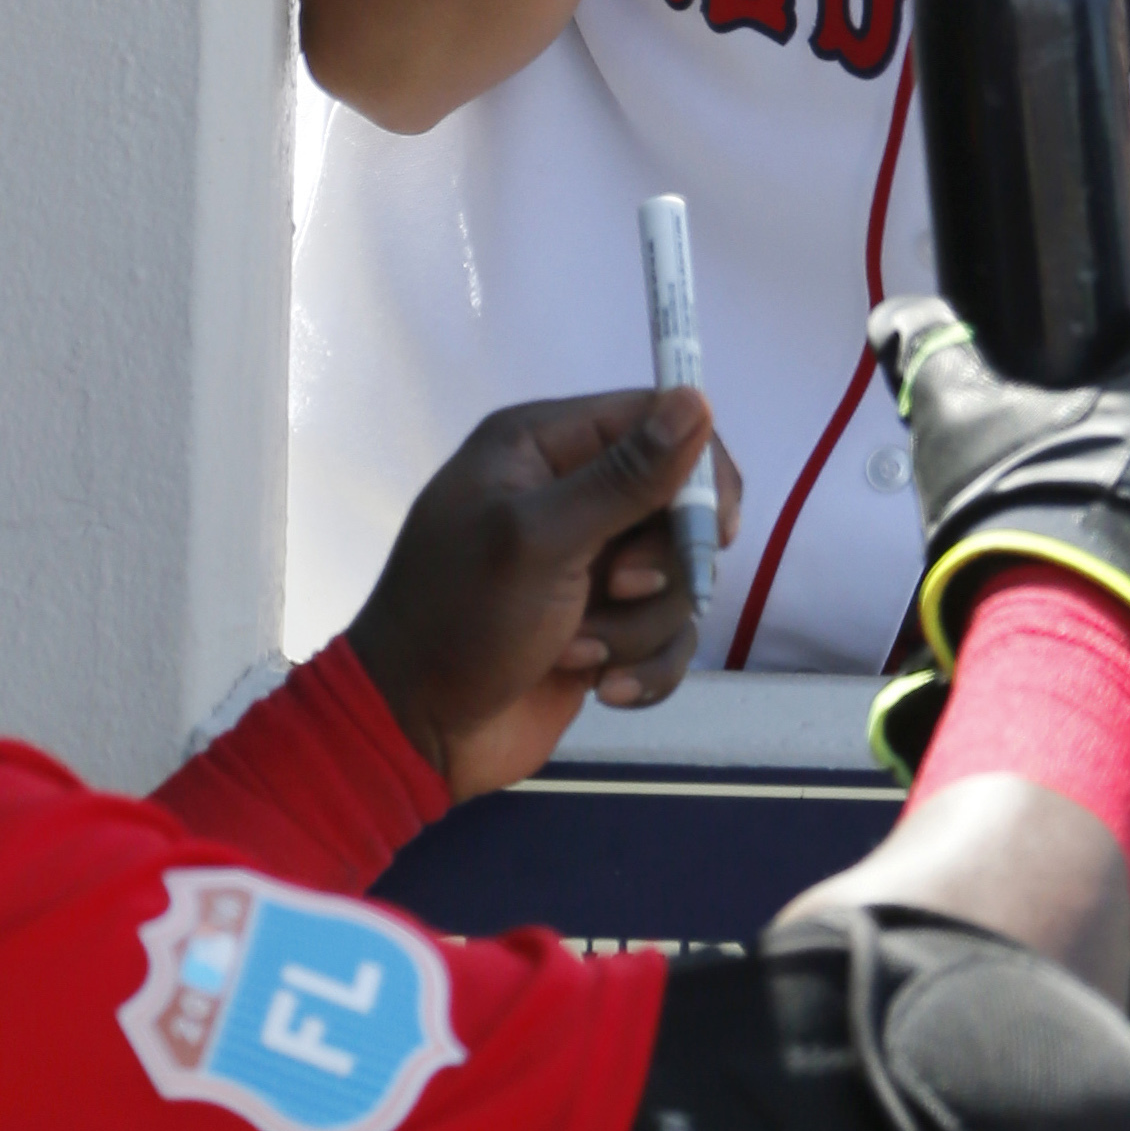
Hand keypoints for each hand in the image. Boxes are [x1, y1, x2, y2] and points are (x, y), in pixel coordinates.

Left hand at [347, 389, 741, 802]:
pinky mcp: (603, 626)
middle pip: (678, 505)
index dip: (697, 471)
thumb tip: (697, 399)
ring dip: (638, 627)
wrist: (416, 731)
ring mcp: (588, 566)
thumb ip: (624, 477)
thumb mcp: (540, 540)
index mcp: (540, 447)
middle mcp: (568, 495)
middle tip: (617, 589)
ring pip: (677, 581)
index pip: (654, 419)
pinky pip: (666, 636)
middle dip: (660, 565)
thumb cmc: (461, 619)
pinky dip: (644, 667)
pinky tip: (603, 689)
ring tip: (577, 650)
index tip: (713, 528)